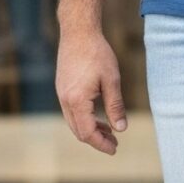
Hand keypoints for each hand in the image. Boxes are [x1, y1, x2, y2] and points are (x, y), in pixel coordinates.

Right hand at [55, 26, 126, 154]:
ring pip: (74, 122)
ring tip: (110, 132)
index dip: (101, 144)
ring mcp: (61, 95)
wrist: (78, 33)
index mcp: (77, 101)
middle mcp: (65, 100)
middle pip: (78, 130)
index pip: (87, 132)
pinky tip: (99, 117)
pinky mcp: (63, 89)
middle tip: (115, 144)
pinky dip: (85, 118)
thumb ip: (115, 106)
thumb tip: (121, 129)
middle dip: (96, 140)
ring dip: (91, 129)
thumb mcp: (111, 80)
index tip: (114, 149)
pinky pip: (72, 111)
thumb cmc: (97, 54)